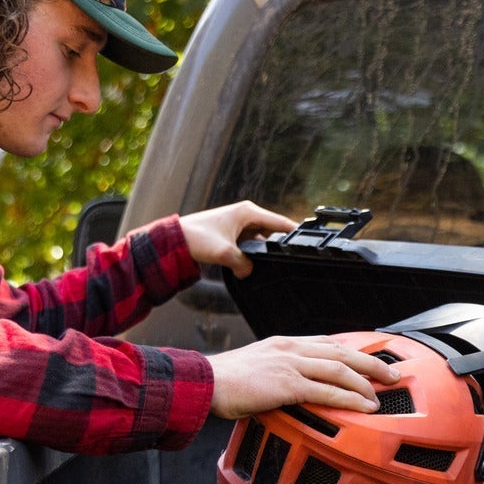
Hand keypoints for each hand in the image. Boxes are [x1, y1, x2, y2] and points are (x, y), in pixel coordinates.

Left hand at [180, 200, 296, 277]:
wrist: (173, 240)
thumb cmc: (196, 238)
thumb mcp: (224, 253)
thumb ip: (243, 264)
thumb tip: (250, 272)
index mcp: (248, 212)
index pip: (280, 223)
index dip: (295, 234)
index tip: (309, 244)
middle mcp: (246, 215)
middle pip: (273, 232)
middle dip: (278, 246)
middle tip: (288, 261)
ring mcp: (239, 224)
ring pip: (261, 240)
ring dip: (262, 252)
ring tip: (270, 265)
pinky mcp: (232, 234)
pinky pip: (250, 245)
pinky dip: (252, 254)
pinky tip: (252, 265)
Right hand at [207, 334, 400, 419]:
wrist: (203, 383)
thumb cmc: (223, 382)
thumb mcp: (255, 369)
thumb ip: (277, 374)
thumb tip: (290, 390)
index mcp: (284, 344)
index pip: (327, 342)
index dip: (353, 351)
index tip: (371, 359)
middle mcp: (291, 349)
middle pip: (342, 351)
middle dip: (371, 363)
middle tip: (393, 373)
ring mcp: (290, 365)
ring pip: (340, 369)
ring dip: (366, 382)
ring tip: (383, 393)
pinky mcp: (287, 384)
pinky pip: (327, 391)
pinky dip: (351, 398)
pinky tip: (365, 406)